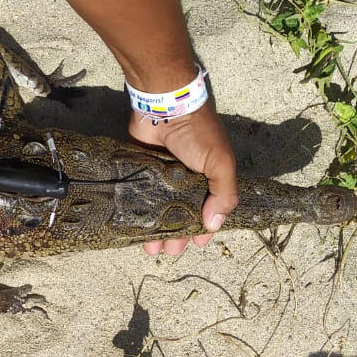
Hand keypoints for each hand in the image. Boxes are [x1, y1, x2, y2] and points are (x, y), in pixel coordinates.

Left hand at [129, 102, 238, 255]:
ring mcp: (162, 177)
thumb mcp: (220, 162)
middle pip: (181, 214)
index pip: (209, 210)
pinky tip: (133, 229)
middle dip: (177, 235)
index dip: (204, 229)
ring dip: (155, 230)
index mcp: (208, 179)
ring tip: (151, 248)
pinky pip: (140, 198)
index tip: (197, 243)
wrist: (164, 105)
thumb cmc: (198, 133)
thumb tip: (214, 225)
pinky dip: (138, 214)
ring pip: (159, 210)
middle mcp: (186, 180)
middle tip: (169, 250)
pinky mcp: (141, 171)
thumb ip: (223, 193)